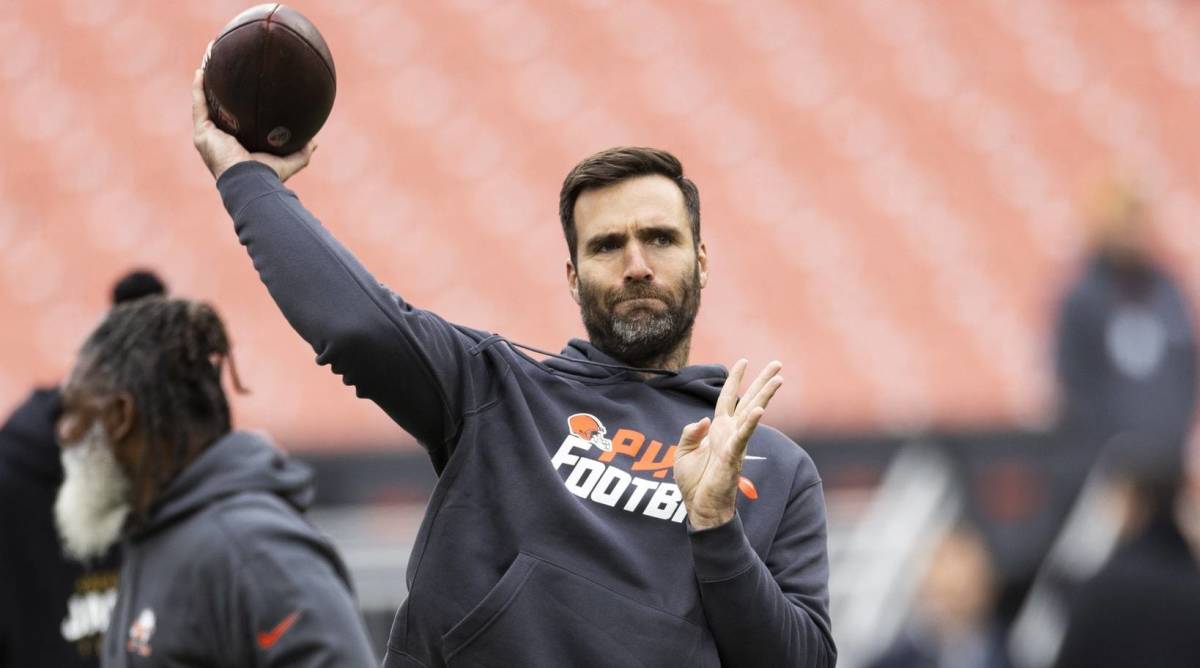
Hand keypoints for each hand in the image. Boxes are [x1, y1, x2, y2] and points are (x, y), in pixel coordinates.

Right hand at [191, 62, 314, 181]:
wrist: (251, 181)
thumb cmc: (268, 176)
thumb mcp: (289, 162)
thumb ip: (302, 152)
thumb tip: (315, 141)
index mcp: (236, 147)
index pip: (234, 124)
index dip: (235, 110)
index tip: (243, 93)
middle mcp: (219, 141)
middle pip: (217, 111)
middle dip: (218, 93)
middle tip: (224, 73)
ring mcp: (209, 137)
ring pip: (204, 105)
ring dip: (205, 85)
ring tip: (208, 63)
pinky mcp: (203, 133)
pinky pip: (199, 106)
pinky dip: (199, 89)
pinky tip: (201, 72)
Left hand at [674, 359, 782, 529]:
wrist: (700, 507)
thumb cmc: (694, 482)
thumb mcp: (682, 451)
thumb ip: (690, 432)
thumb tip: (703, 419)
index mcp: (718, 429)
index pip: (728, 398)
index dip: (734, 380)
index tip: (743, 361)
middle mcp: (730, 433)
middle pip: (749, 400)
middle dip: (763, 382)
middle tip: (777, 364)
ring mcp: (734, 443)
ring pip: (751, 414)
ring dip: (764, 396)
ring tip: (778, 379)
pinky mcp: (733, 456)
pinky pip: (742, 436)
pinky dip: (750, 423)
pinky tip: (758, 410)